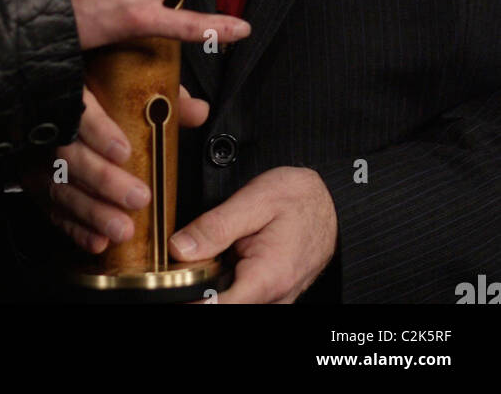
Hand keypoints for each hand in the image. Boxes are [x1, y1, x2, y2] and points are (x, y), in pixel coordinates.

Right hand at [22, 84, 214, 252]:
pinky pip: (50, 207)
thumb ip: (163, 94)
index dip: (98, 131)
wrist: (54, 94)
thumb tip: (197, 111)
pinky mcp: (32, 179)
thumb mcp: (129, 79)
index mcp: (70, 88)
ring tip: (122, 230)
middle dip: (103, 180)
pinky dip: (74, 228)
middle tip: (138, 197)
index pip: (78, 108)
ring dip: (91, 212)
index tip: (123, 151)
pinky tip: (97, 241)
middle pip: (69, 154)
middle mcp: (47, 123)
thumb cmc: (98, 84)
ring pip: (58, 186)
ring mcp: (35, 153)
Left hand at [168, 166, 337, 302]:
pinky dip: (228, 284)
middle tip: (191, 260)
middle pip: (222, 307)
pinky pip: (244, 298)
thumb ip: (216, 226)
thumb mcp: (255, 200)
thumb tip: (180, 249)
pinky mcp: (274, 296)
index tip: (174, 283)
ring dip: (213, 287)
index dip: (189, 298)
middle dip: (199, 289)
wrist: (333, 202)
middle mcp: (274, 298)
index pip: (217, 308)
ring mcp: (276, 300)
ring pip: (232, 303)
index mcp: (267, 278)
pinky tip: (225, 262)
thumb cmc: (300, 198)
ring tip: (211, 256)